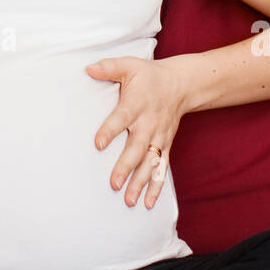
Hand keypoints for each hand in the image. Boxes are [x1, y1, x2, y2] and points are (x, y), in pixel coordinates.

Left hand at [85, 55, 186, 208]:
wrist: (182, 85)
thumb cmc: (149, 76)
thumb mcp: (129, 65)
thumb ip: (108, 67)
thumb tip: (88, 68)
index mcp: (137, 104)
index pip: (122, 118)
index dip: (110, 130)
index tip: (98, 144)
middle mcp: (149, 123)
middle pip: (137, 148)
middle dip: (126, 166)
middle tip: (113, 184)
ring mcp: (159, 137)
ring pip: (149, 163)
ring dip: (140, 182)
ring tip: (129, 200)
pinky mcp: (165, 146)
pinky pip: (161, 169)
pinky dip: (156, 187)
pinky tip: (148, 204)